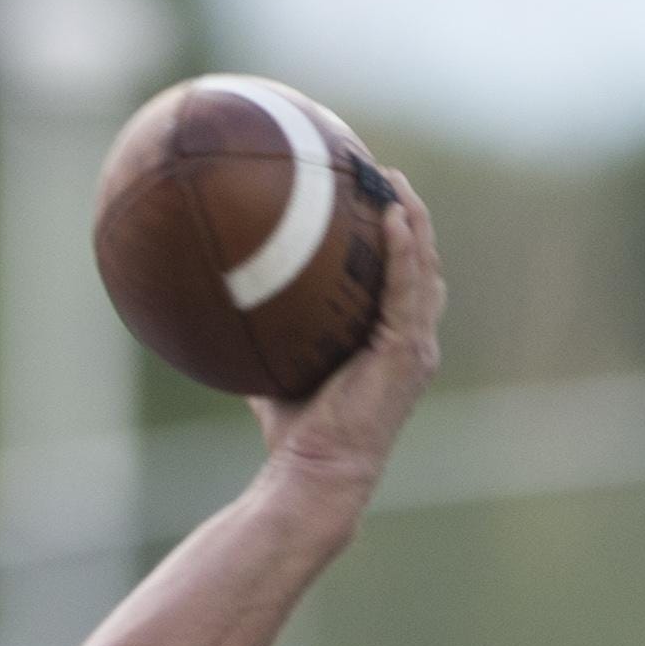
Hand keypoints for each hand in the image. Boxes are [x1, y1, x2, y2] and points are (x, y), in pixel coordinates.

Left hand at [251, 170, 443, 509]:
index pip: (401, 278)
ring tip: (390, 179)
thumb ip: (270, 339)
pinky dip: (403, 249)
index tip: (370, 196)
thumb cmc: (295, 432)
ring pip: (422, 265)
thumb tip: (222, 311)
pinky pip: (408, 288)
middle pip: (419, 261)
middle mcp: (412, 338)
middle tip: (383, 173)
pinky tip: (392, 215)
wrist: (313, 472)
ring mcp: (415, 344)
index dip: (393, 237)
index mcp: (391, 341)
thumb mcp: (280, 371)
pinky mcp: (405, 351)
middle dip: (407, 213)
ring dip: (410, 217)